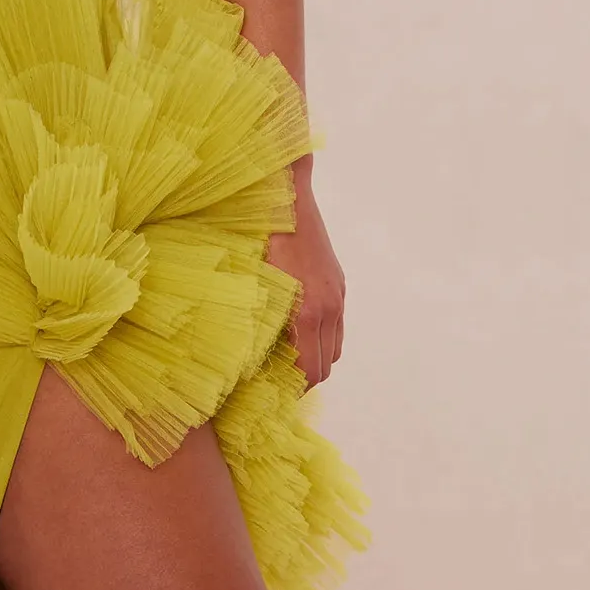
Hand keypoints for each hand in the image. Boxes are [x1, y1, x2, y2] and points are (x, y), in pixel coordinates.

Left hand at [265, 179, 344, 387]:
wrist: (287, 196)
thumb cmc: (260, 238)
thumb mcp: (255, 282)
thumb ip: (259, 319)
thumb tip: (250, 353)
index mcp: (306, 312)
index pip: (310, 370)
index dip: (293, 388)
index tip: (274, 393)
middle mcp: (329, 307)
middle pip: (326, 365)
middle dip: (305, 379)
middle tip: (278, 381)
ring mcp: (337, 294)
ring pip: (335, 347)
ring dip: (316, 358)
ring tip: (288, 360)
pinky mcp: (339, 283)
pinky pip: (337, 325)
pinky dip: (323, 337)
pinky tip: (300, 332)